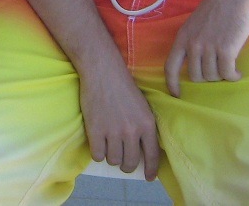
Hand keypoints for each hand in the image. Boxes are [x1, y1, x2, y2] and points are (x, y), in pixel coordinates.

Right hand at [79, 54, 159, 180]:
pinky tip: (98, 140)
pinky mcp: (96, 132)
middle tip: (122, 156)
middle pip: (130, 164)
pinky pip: (97, 156)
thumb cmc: (123, 86)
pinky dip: (97, 151)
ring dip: (110, 154)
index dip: (151, 169)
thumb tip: (144, 149)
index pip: (152, 155)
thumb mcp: (142, 106)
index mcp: (147, 123)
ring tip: (109, 140)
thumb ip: (144, 126)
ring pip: (113, 161)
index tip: (149, 177)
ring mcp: (114, 132)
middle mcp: (132, 131)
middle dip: (126, 164)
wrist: (103, 71)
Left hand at [165, 0, 248, 96]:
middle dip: (207, 78)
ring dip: (222, 76)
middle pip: (195, 76)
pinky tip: (238, 73)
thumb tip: (195, 63)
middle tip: (218, 71)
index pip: (170, 66)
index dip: (172, 84)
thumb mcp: (196, 22)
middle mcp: (193, 44)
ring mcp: (209, 47)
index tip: (177, 95)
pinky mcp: (226, 49)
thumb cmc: (218, 5)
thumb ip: (193, 40)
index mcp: (183, 36)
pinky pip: (227, 73)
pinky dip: (233, 76)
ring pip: (212, 76)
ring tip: (230, 68)